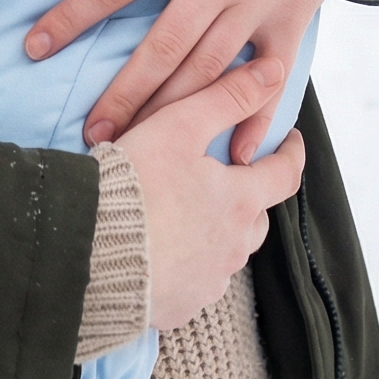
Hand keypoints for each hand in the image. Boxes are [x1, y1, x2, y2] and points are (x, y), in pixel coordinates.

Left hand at [24, 0, 378, 160]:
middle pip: (161, 47)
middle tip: (92, 137)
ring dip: (173, 112)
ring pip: (209, 69)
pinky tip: (231, 154)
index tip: (33, 47)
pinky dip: (254, 116)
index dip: (70, 16)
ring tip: (140, 147)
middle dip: (123, 95)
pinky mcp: (294, 16)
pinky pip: (271, 75)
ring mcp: (259, 1)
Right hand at [118, 58, 304, 329]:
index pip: (285, 175)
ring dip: (216, 233)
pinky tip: (162, 251)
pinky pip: (196, 281)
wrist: (88, 251)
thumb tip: (272, 72)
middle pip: (256, 218)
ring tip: (187, 215)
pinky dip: (188, 264)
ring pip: (226, 252)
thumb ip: (226, 97)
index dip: (290, 153)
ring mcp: (208, 281)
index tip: (290, 142)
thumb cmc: (134, 183)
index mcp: (240, 201)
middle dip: (249, 196)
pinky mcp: (181, 306)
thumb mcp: (178, 127)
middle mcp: (233, 246)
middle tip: (227, 177)